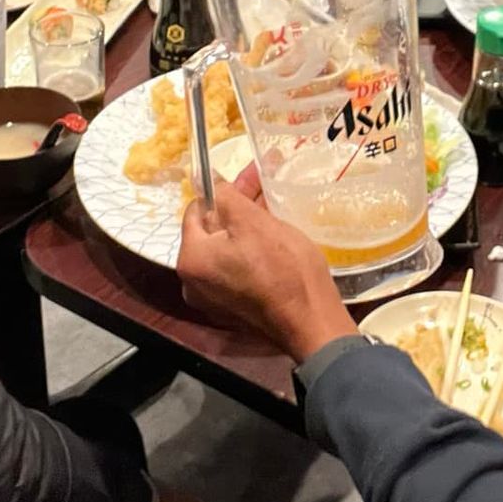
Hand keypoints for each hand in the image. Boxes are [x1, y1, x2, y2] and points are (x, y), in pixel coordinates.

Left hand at [177, 166, 357, 361]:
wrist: (311, 322)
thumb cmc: (283, 268)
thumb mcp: (255, 222)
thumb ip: (227, 197)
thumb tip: (211, 184)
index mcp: (191, 260)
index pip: (196, 211)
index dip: (221, 192)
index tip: (246, 179)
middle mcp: (193, 283)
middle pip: (212, 232)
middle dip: (238, 208)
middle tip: (262, 185)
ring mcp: (213, 300)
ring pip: (227, 251)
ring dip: (247, 228)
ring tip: (272, 207)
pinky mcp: (234, 310)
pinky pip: (236, 271)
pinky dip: (251, 253)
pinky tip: (274, 239)